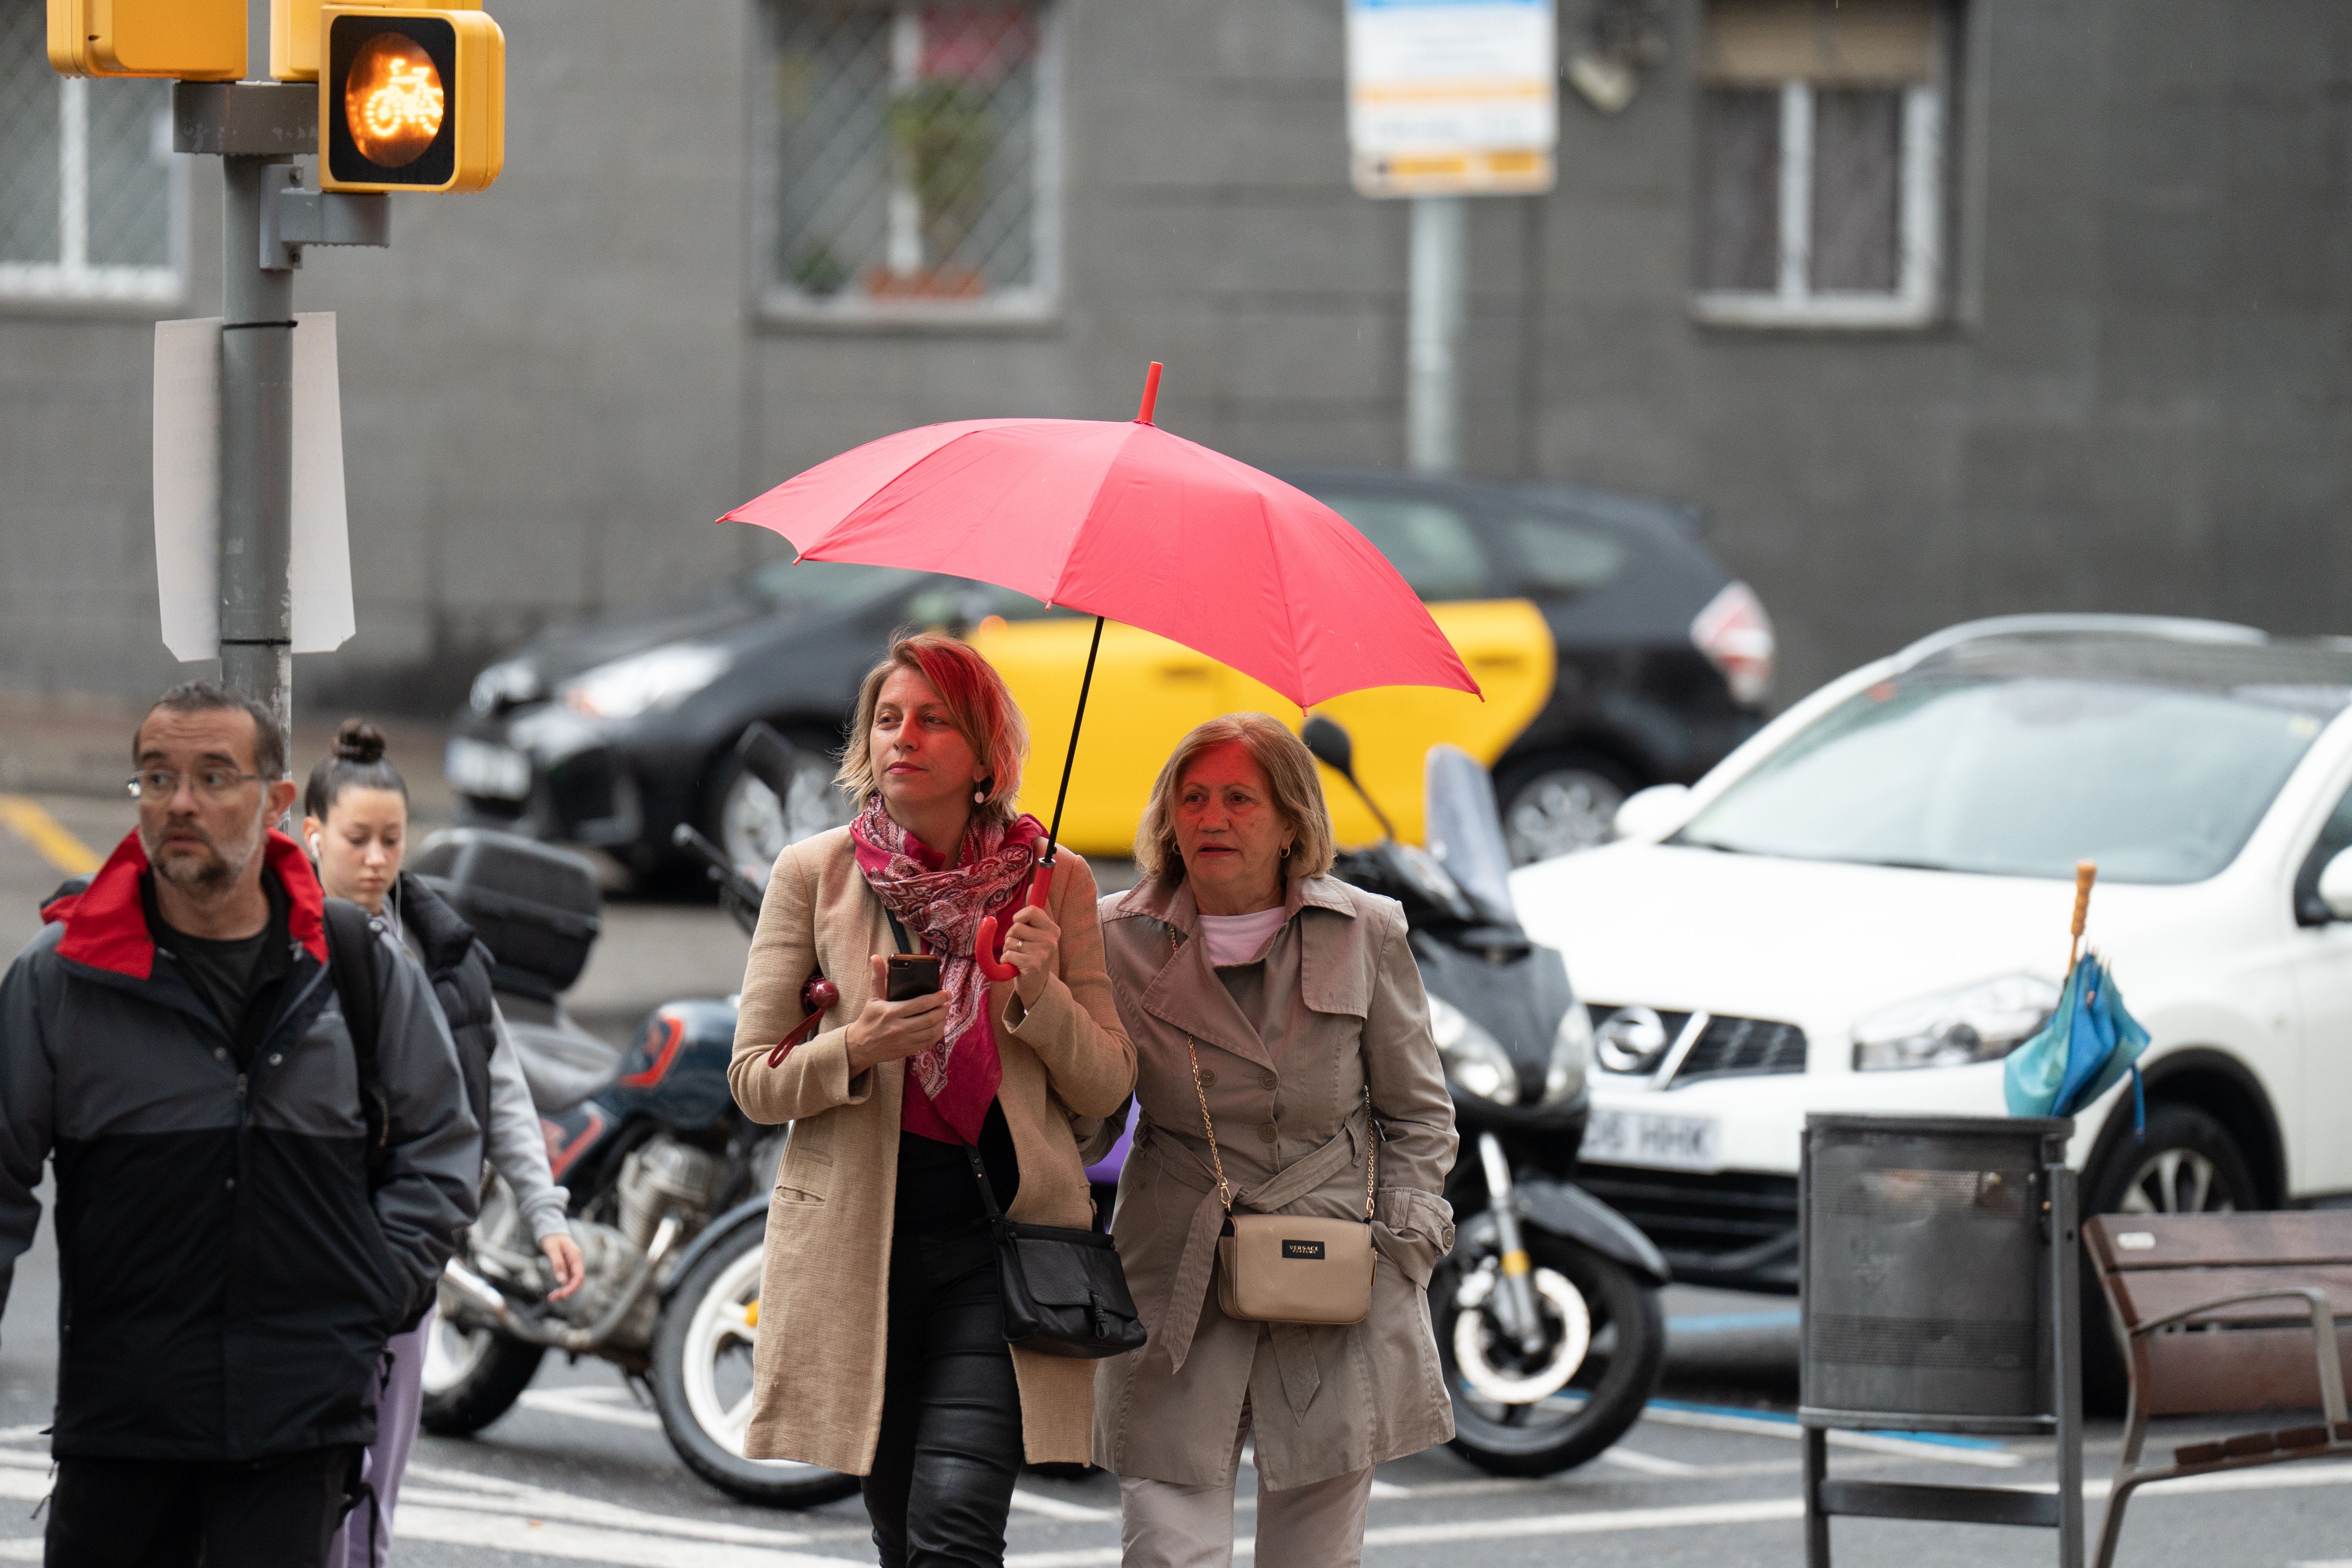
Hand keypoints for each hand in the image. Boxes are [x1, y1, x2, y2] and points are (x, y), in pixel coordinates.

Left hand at [541, 1233, 585, 1300]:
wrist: (551, 1231)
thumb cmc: (552, 1238)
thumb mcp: (552, 1249)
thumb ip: (557, 1264)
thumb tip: (561, 1281)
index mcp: (576, 1256)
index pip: (579, 1276)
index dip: (572, 1287)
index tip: (562, 1294)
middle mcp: (576, 1262)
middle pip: (577, 1281)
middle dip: (567, 1291)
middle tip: (554, 1298)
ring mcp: (572, 1265)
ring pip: (572, 1282)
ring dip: (564, 1291)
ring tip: (552, 1297)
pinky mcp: (568, 1267)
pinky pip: (568, 1279)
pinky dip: (562, 1287)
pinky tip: (555, 1292)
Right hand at [845, 955, 950, 1072]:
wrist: (860, 1045)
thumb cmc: (869, 1019)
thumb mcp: (873, 998)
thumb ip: (878, 977)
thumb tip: (876, 957)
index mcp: (892, 1012)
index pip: (921, 1004)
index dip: (937, 998)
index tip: (946, 992)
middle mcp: (899, 1028)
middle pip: (929, 1019)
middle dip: (942, 1009)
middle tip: (947, 1002)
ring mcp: (904, 1041)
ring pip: (931, 1031)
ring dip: (942, 1021)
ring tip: (945, 1012)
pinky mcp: (908, 1050)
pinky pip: (928, 1042)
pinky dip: (937, 1033)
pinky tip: (939, 1026)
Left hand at [1001, 902, 1060, 1007]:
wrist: (1036, 986)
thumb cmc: (1032, 955)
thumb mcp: (1036, 932)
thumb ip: (1034, 911)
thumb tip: (1032, 885)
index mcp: (1052, 929)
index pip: (1032, 911)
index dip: (1020, 916)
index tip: (1020, 923)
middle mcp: (1051, 940)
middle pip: (1016, 926)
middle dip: (1010, 936)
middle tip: (1020, 947)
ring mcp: (1044, 953)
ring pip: (1010, 941)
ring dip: (1008, 950)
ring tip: (1018, 957)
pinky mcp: (1033, 965)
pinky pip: (1008, 954)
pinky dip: (1006, 961)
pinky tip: (1016, 966)